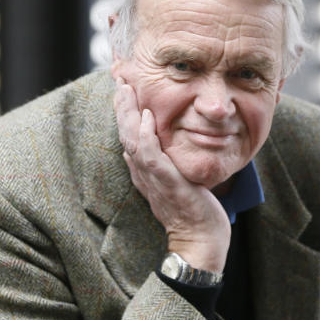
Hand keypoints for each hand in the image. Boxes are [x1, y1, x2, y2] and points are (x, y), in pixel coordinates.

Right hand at [114, 79, 230, 271]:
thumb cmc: (189, 212)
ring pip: (132, 140)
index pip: (128, 135)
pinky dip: (147, 135)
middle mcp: (143, 172)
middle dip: (122, 105)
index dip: (124, 111)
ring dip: (129, 113)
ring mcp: (153, 177)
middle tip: (120, 78)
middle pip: (125, 133)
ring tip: (126, 89)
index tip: (123, 87)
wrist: (199, 241)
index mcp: (144, 171)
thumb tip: (130, 150)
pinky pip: (151, 155)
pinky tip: (148, 115)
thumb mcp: (168, 183)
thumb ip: (151, 166)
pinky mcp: (167, 182)